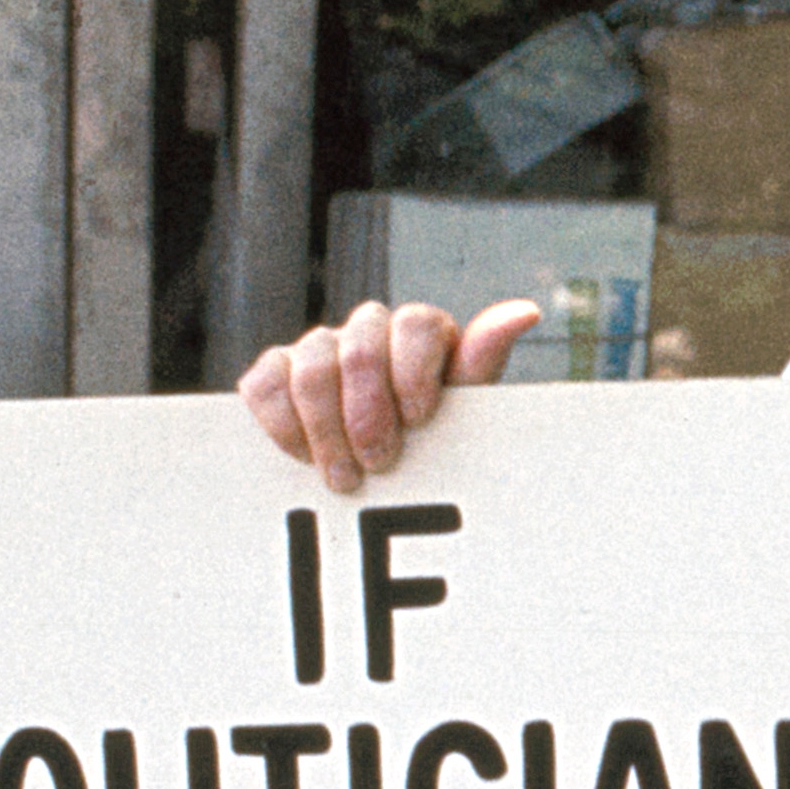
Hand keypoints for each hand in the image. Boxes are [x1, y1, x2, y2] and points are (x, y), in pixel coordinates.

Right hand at [239, 298, 539, 496]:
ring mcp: (316, 348)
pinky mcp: (274, 373)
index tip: (420, 420)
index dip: (414, 372)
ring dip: (326, 428)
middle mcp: (366, 329)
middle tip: (378, 464)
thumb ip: (483, 360)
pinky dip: (282, 422)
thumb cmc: (433, 437)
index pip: (416, 324)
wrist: (377, 474)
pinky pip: (264, 383)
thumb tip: (525, 311)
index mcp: (419, 332)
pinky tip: (302, 456)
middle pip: (359, 350)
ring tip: (344, 477)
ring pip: (312, 365)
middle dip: (367, 413)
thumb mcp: (464, 408)